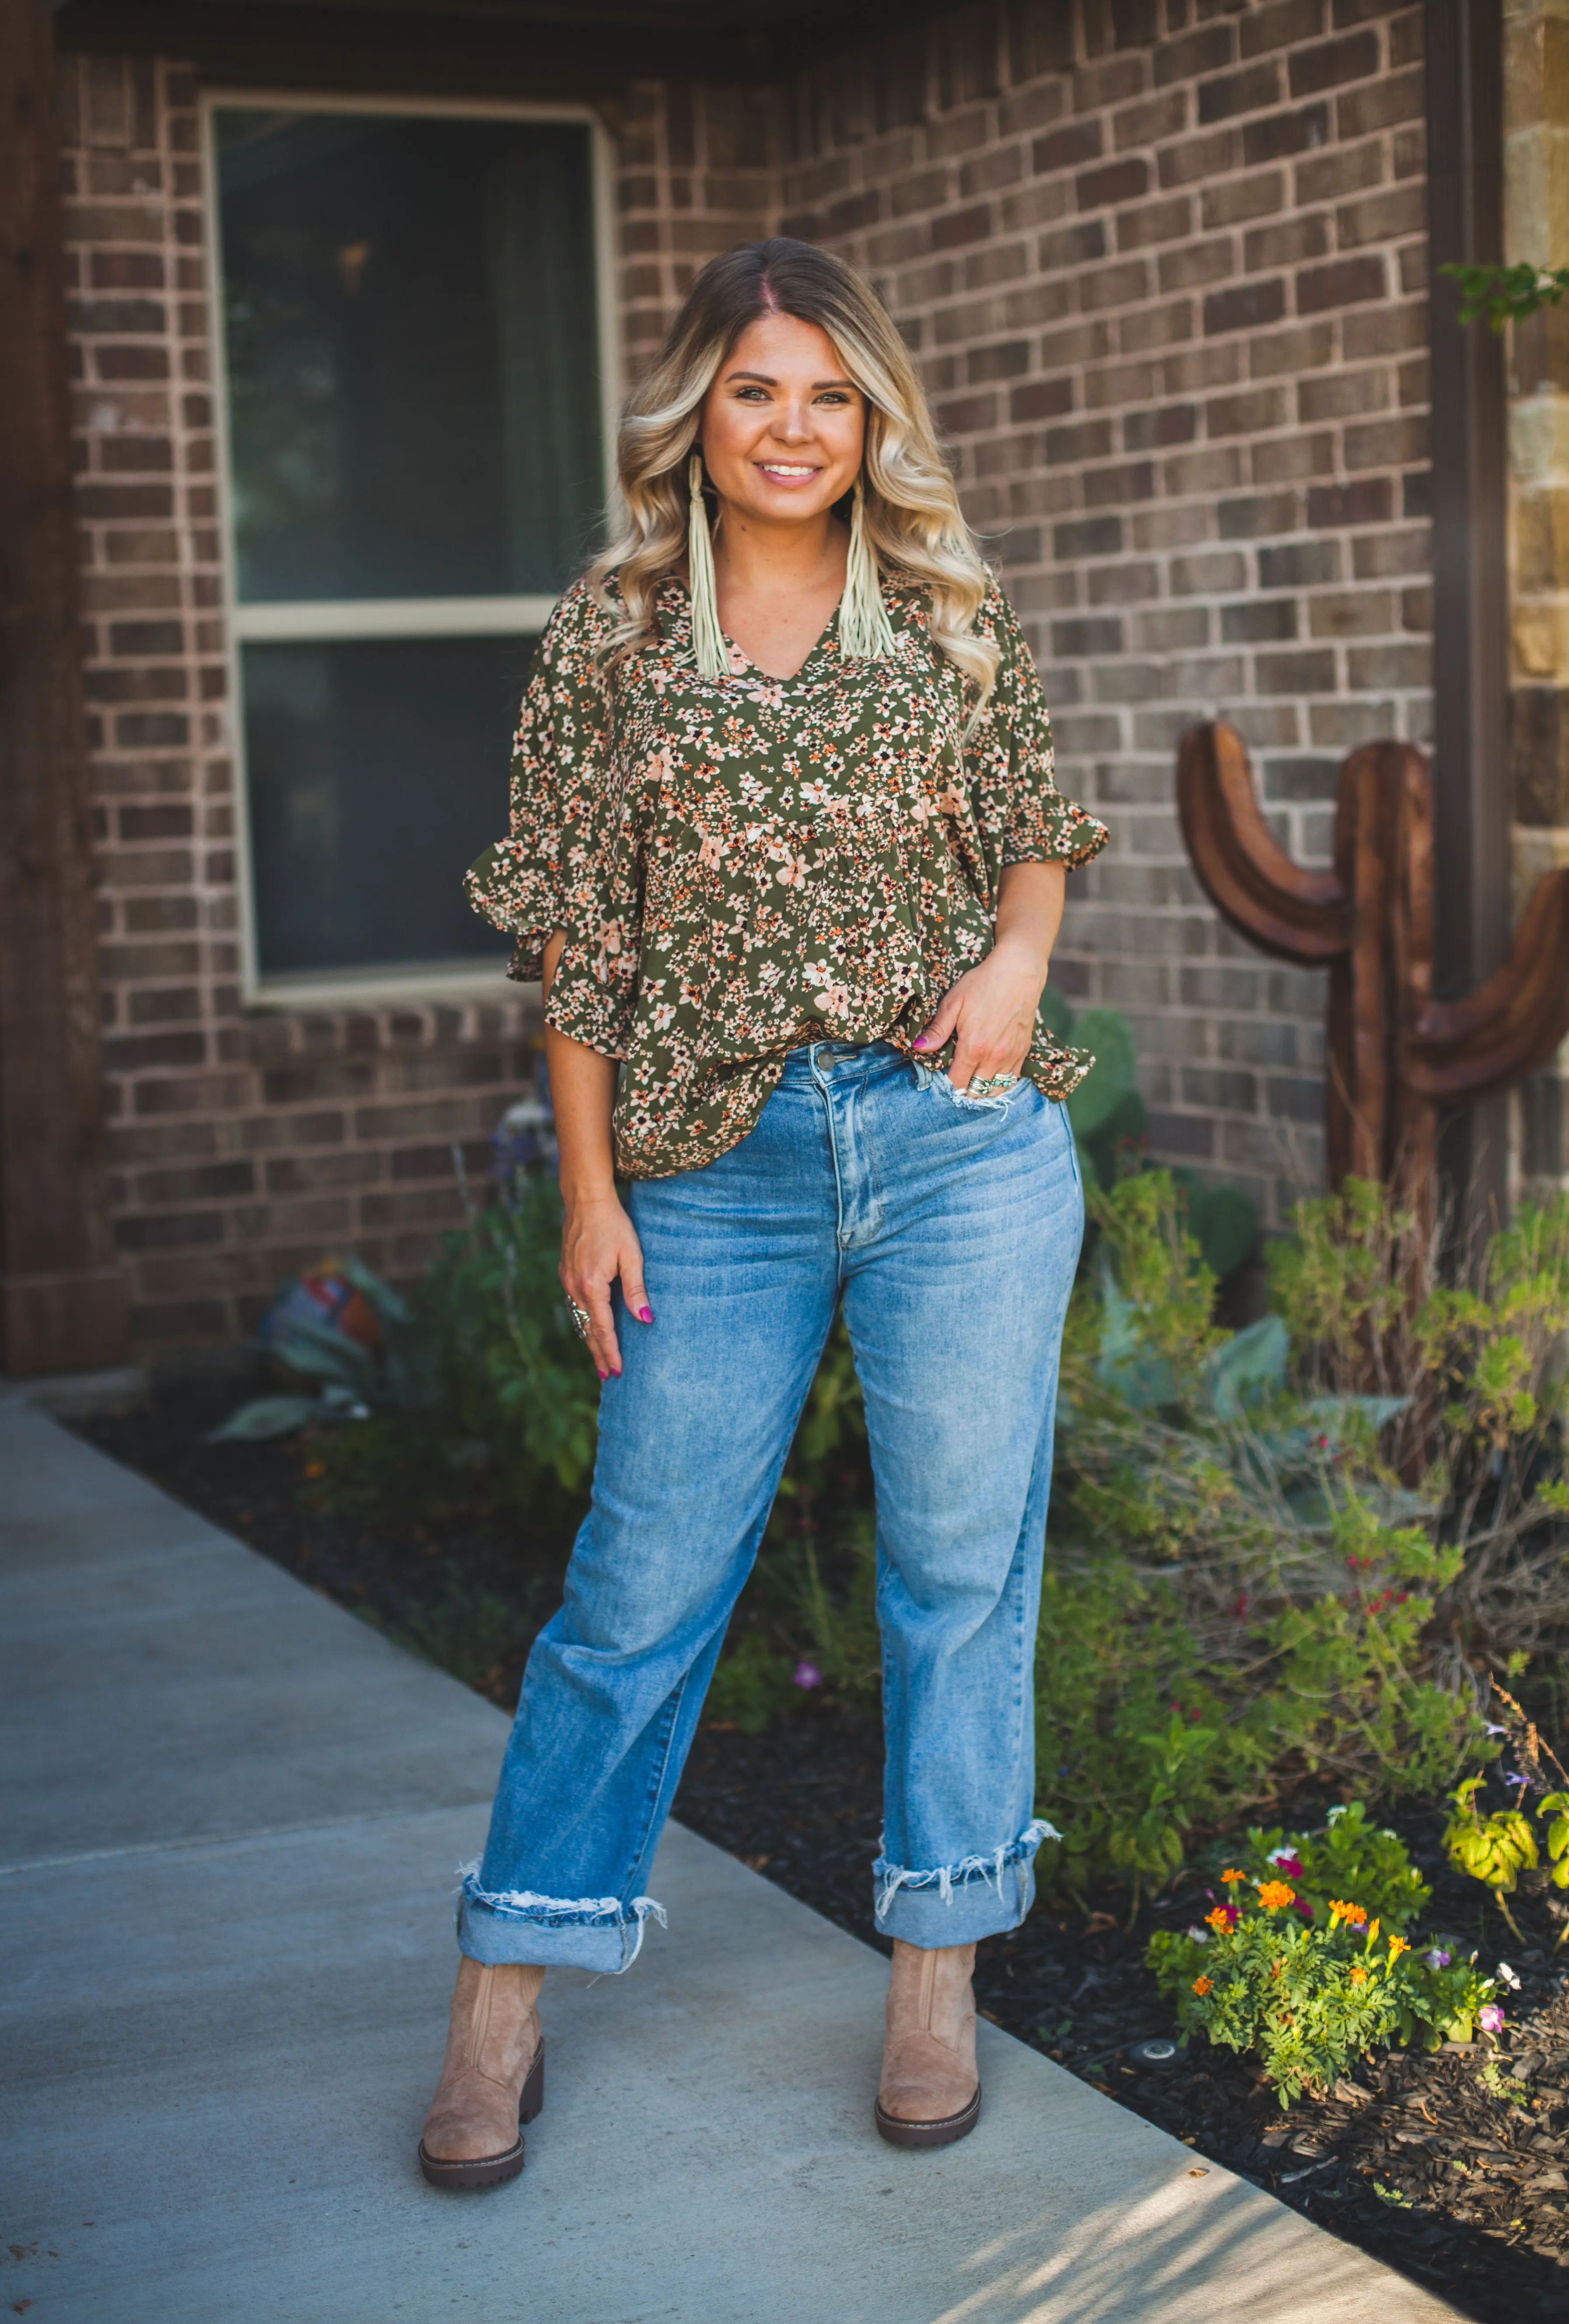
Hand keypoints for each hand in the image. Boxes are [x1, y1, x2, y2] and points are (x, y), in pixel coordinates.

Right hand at [559, 1192, 650, 1379]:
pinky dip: (583, 1321)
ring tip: (599, 1359)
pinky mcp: (565, 1273)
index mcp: (592, 1285)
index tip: (617, 1371)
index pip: (602, 1328)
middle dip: (597, 1353)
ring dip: (589, 1339)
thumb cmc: (614, 1224)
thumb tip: (645, 1320)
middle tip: (607, 1376)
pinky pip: (574, 1305)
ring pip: (578, 1318)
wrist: (586, 1200)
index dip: (610, 1351)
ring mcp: (567, 1280)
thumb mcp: (631, 1256)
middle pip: (587, 1329)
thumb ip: (636, 1290)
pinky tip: (589, 1328)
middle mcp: (574, 1286)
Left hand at [914, 934, 1046, 1095]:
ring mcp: (1011, 1055)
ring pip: (995, 1090)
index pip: (957, 1083)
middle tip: (956, 1080)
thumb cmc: (983, 983)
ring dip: (982, 1090)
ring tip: (972, 1082)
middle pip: (976, 1091)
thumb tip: (918, 1049)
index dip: (947, 1085)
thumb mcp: (954, 1002)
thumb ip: (937, 1029)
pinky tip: (989, 1075)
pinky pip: (1012, 1080)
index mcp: (973, 1046)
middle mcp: (994, 1056)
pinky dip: (1000, 1083)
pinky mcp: (1024, 1051)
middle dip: (964, 1090)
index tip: (942, 1078)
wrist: (1019, 971)